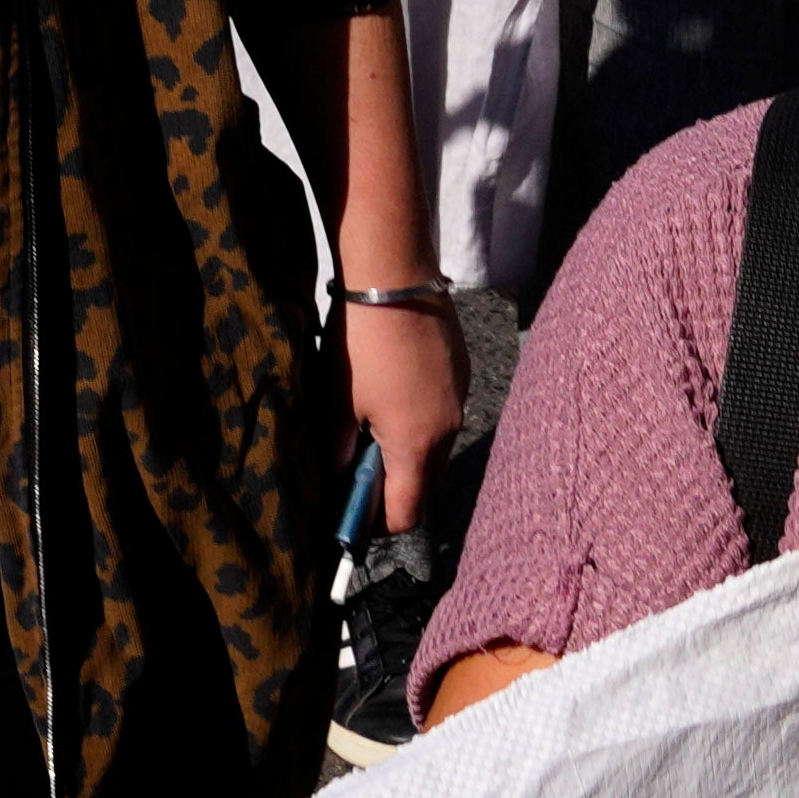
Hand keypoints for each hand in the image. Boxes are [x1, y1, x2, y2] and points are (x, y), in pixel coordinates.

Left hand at [345, 290, 471, 529]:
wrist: (395, 274)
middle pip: (424, 484)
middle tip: (354, 465)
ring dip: (406, 449)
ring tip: (371, 420)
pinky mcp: (462, 371)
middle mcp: (449, 428)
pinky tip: (392, 389)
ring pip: (435, 447)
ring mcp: (461, 398)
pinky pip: (442, 413)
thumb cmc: (360, 342)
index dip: (376, 523)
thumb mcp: (337, 403)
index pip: (407, 514)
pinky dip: (419, 418)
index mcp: (418, 444)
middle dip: (392, 486)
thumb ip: (337, 452)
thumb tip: (336, 479)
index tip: (350, 510)